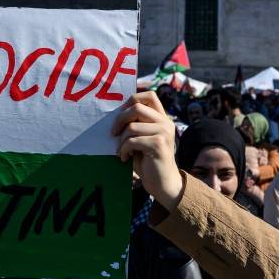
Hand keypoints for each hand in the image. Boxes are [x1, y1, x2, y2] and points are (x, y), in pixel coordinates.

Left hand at [112, 92, 182, 210]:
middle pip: (137, 107)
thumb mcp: (141, 138)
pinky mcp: (159, 144)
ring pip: (132, 127)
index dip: (132, 99)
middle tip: (113, 133)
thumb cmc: (148, 161)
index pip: (149, 95)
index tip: (121, 114)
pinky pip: (132, 141)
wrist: (163, 184)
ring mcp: (164, 132)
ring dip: (121, 140)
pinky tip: (125, 158)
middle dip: (120, 119)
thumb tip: (115, 114)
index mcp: (162, 118)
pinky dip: (124, 150)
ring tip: (122, 151)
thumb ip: (135, 124)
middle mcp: (165, 122)